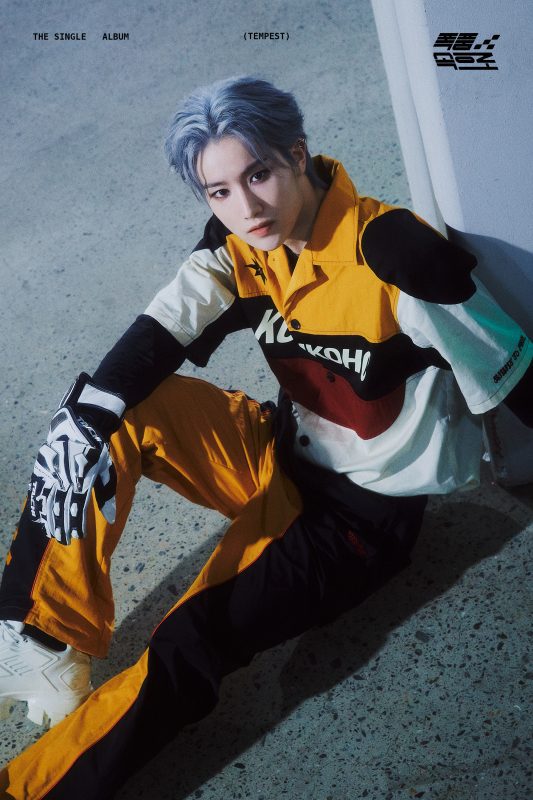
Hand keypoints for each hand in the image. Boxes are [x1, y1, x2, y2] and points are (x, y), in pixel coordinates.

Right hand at [29, 406, 116, 544]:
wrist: (78, 424)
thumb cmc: (96, 449)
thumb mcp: (106, 469)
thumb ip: (106, 494)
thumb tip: (111, 518)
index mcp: (81, 477)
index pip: (77, 506)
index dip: (76, 523)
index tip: (78, 536)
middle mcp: (64, 476)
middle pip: (60, 506)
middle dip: (62, 525)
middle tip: (64, 540)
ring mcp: (50, 472)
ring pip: (47, 500)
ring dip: (49, 519)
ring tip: (52, 533)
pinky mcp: (41, 467)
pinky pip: (37, 489)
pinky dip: (37, 504)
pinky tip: (38, 516)